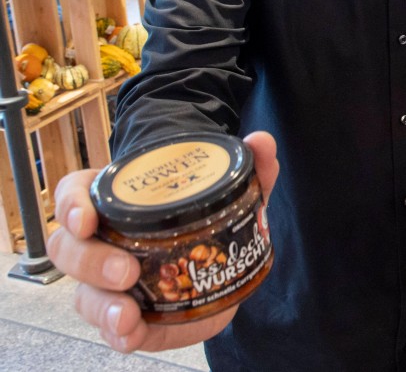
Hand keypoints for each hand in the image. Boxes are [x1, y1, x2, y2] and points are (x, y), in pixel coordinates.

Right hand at [48, 131, 278, 353]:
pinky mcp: (129, 315)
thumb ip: (250, 166)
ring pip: (84, 295)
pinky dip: (120, 334)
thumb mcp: (232, 191)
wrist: (223, 263)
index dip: (71, 205)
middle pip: (70, 249)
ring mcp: (108, 283)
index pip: (75, 195)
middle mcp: (104, 242)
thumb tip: (263, 142)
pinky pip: (111, 328)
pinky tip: (133, 335)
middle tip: (124, 271)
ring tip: (127, 315)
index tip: (86, 219)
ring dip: (102, 306)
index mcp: (119, 202)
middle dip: (90, 261)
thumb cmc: (210, 217)